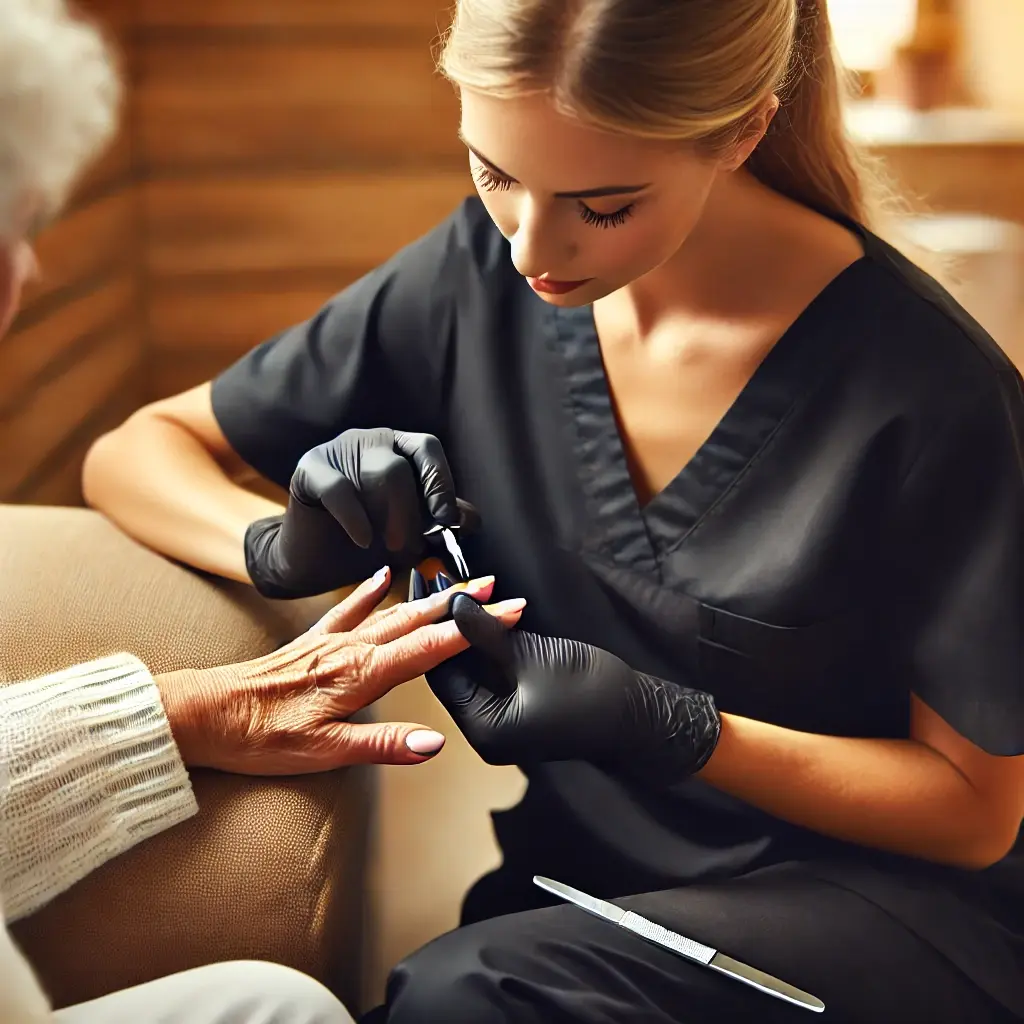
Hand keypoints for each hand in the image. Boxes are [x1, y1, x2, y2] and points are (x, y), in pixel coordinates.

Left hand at [157, 568, 525, 773]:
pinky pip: (348, 608)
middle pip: (418, 620)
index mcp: (362, 675)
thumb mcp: (324, 752)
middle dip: (460, 605)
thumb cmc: (261, 737)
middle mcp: (352, 650)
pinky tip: (382, 575)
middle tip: (496, 587)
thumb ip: (383, 745)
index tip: (507, 612)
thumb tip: (434, 743)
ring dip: (428, 596)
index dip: (472, 630)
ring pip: (391, 610)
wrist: (206, 714)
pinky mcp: (311, 640)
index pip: (431, 648)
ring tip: (457, 580)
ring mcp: (331, 641)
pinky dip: (369, 591)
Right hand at [244, 427, 476, 597]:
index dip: (440, 482)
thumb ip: (438, 522)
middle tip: (408, 545)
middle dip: (412, 512)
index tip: (446, 520)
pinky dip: (357, 519)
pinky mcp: (309, 467)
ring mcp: (338, 449)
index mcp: (399, 449)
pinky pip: (340, 488)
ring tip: (387, 545)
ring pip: (381, 472)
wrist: (316, 560)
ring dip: (390, 516)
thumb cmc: (368, 542)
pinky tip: (364, 540)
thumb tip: (471, 518)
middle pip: (403, 465)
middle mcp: (371, 442)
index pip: (428, 448)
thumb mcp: (412, 533)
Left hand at [425, 589, 720, 783]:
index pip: (441, 673)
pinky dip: (487, 644)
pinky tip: (483, 611)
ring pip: (473, 669)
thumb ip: (487, 632)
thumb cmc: (591, 692)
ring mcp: (504, 720)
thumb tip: (453, 604)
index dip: (433, 627)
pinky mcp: (520, 705)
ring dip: (468, 631)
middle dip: (448, 625)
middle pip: (453, 671)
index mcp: (483, 727)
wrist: (641, 716)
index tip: (428, 587)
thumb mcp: (531, 657)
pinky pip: (492, 672)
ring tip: (458, 588)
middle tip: (441, 580)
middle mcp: (486, 729)